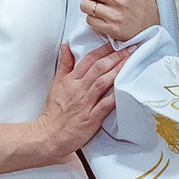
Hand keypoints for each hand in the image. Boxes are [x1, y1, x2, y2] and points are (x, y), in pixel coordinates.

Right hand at [34, 43, 131, 158]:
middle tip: (128, 49)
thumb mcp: (56, 84)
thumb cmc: (54, 112)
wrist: (49, 135)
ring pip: (103, 82)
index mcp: (71, 80)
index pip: (89, 60)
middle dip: (115, 57)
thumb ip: (64, 65)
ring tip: (129, 62)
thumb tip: (66, 48)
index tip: (115, 43)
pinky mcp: (91, 118)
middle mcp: (79, 89)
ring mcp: (85, 103)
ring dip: (117, 71)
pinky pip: (105, 105)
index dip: (103, 50)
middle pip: (99, 68)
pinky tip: (125, 89)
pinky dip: (115, 96)